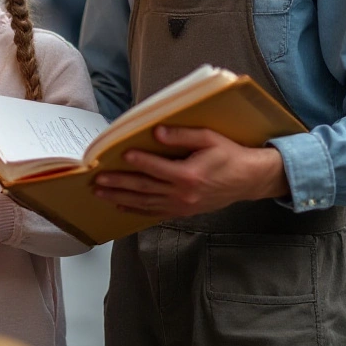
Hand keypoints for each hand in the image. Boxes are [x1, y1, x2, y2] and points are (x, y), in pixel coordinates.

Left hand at [92, 126, 289, 217]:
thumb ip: (183, 136)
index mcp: (189, 175)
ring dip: (120, 197)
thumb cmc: (229, 155)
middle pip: (144, 188)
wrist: (248, 180)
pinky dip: (136, 209)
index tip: (119, 155)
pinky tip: (120, 205)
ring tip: (99, 192)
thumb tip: (157, 133)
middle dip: (118, 183)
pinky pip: (155, 212)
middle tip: (97, 180)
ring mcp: (182, 206)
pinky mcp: (183, 211)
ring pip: (145, 202)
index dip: (138, 161)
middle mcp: (183, 194)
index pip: (156, 168)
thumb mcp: (210, 138)